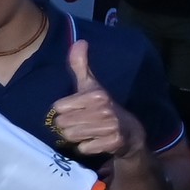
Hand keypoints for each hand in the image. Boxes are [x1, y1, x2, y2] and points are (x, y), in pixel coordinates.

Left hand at [44, 39, 142, 164]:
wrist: (131, 133)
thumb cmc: (103, 107)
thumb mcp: (91, 85)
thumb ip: (80, 65)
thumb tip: (79, 41)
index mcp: (96, 94)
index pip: (58, 107)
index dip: (65, 110)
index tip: (78, 109)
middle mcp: (104, 109)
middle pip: (62, 123)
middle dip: (69, 125)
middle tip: (83, 122)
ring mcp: (110, 127)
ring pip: (70, 136)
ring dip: (77, 136)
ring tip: (89, 131)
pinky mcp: (113, 143)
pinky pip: (83, 148)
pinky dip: (87, 147)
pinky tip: (96, 141)